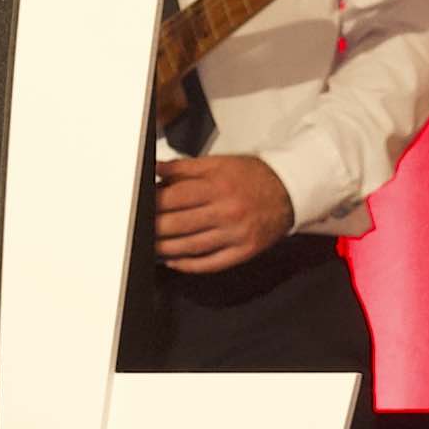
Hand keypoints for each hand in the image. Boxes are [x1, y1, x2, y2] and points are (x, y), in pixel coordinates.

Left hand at [151, 153, 297, 275]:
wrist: (289, 191)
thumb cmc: (252, 176)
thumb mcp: (219, 163)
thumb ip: (184, 168)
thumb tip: (156, 170)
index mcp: (218, 185)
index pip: (175, 197)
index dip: (154, 203)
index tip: (141, 206)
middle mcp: (226, 210)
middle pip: (180, 224)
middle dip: (155, 229)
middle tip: (139, 230)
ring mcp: (236, 233)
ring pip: (192, 246)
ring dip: (166, 249)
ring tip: (151, 246)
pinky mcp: (244, 251)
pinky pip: (211, 263)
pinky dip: (189, 265)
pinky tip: (174, 261)